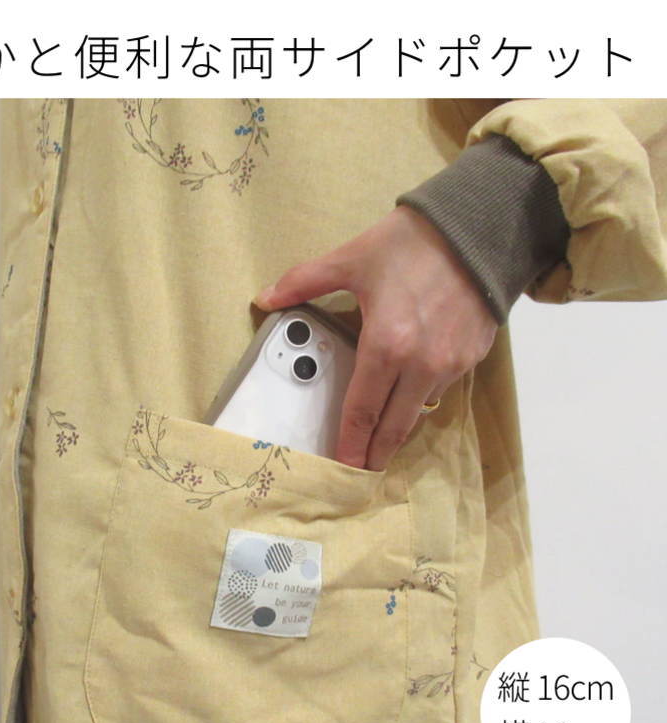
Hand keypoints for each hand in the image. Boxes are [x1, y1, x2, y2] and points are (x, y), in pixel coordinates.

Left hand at [252, 204, 497, 470]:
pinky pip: (441, 390)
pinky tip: (410, 397)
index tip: (343, 464)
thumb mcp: (351, 259)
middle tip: (362, 470)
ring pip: (419, 412)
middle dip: (375, 453)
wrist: (478, 228)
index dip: (350, 442)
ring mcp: (450, 364)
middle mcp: (421, 364)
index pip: (361, 410)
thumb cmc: (413, 243)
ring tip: (382, 439)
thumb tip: (266, 296)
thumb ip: (304, 282)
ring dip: (398, 429)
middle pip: (393, 426)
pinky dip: (422, 399)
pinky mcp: (472, 358)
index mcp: (387, 344)